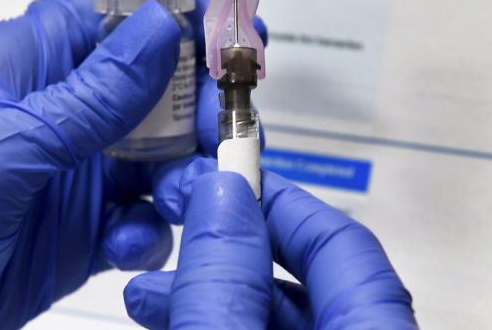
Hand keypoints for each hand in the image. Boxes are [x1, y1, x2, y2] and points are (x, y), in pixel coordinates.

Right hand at [125, 158, 417, 328]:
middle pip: (307, 277)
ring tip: (148, 290)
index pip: (343, 242)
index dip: (278, 199)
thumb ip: (224, 283)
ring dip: (212, 289)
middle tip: (178, 221)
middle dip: (228, 244)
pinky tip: (168, 319)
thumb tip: (221, 198)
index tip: (224, 177)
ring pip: (276, 316)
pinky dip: (217, 322)